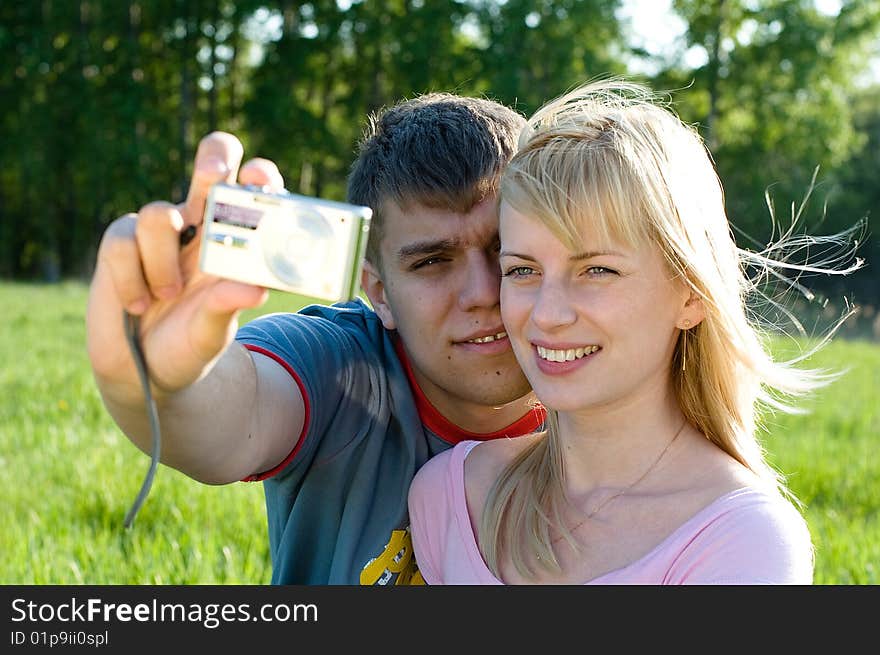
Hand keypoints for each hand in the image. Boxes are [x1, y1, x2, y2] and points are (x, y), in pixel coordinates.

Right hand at [87, 132, 282, 401]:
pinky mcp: (120, 243)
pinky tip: (137, 304)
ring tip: (166, 297)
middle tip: (215, 174)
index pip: (253, 194)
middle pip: (211, 165)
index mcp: (235, 243)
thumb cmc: (189, 344)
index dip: (259, 177)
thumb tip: (255, 288)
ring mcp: (159, 232)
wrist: (143, 370)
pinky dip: (131, 278)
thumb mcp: (213, 332)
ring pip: (159, 214)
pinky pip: (124, 242)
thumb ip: (229, 307)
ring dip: (163, 262)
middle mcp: (201, 228)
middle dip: (214, 157)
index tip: (259, 180)